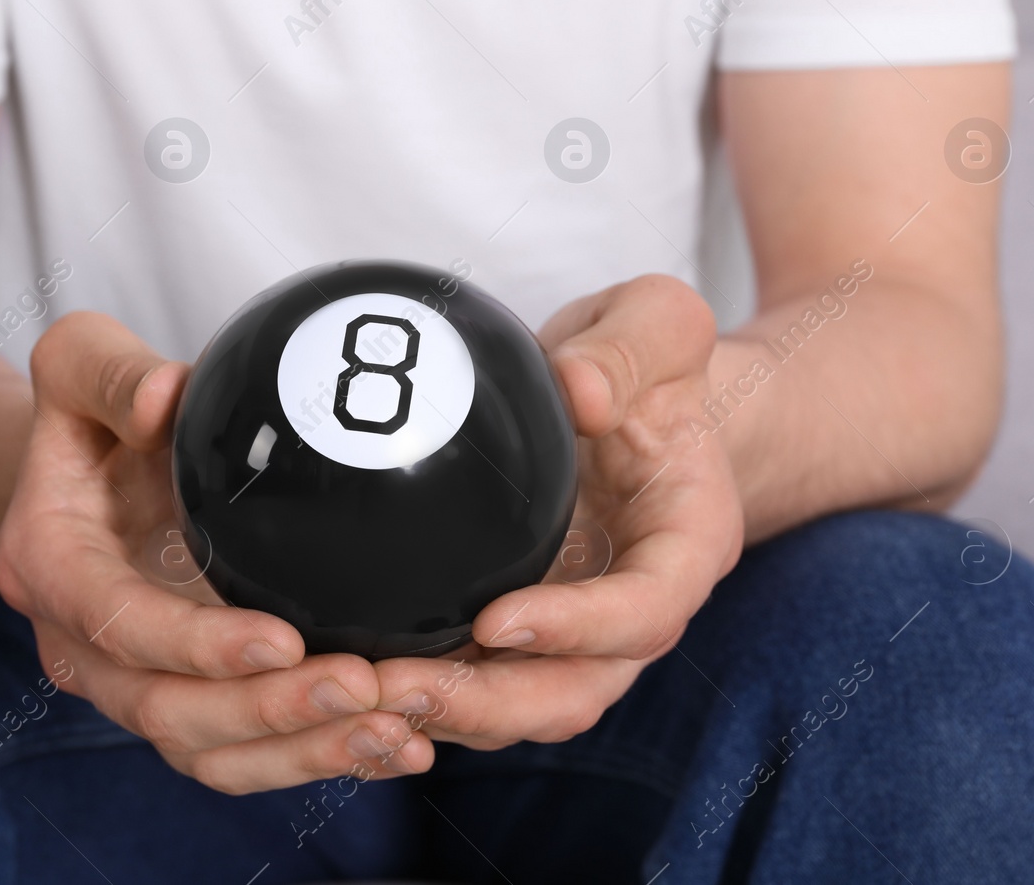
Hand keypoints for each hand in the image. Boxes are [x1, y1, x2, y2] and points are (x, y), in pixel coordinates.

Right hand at [0, 312, 432, 792]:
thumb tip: (162, 398)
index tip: (283, 638)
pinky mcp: (187, 705)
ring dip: (304, 752)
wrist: (82, 479)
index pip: (117, 624)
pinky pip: (244, 757)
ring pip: (211, 755)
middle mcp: (82, 647)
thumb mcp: (78, 362)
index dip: (196, 645)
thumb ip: (109, 371)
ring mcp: (133, 688)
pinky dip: (315, 758)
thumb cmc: (90, 414)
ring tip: (397, 733)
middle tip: (365, 687)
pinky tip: (396, 744)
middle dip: (269, 711)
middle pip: (168, 711)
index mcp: (52, 567)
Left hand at [374, 276, 743, 749]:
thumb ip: (631, 347)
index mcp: (686, 544)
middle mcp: (635, 607)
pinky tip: (348, 673)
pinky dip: (421, 688)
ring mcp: (576, 630)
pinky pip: (476, 680)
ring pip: (520, 707)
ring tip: (358, 692)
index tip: (498, 620)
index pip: (646, 611)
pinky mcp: (521, 630)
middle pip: (576, 691)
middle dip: (489, 704)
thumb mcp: (658, 322)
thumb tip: (578, 393)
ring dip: (443, 711)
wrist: (632, 399)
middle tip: (400, 685)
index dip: (578, 630)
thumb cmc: (646, 362)